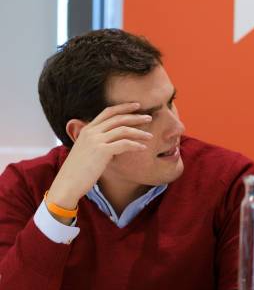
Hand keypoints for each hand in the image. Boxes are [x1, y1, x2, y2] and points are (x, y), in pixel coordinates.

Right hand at [46, 103, 152, 222]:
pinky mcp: (102, 151)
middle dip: (135, 117)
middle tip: (149, 118)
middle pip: (118, 118)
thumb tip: (113, 145)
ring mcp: (96, 140)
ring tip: (150, 136)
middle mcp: (91, 132)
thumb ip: (97, 144)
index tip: (137, 106)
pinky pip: (124, 144)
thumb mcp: (86, 152)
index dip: (123, 107)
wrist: (67, 183)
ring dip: (139, 132)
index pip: (107, 112)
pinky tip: (143, 148)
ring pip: (123, 130)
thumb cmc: (78, 171)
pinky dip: (136, 145)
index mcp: (87, 129)